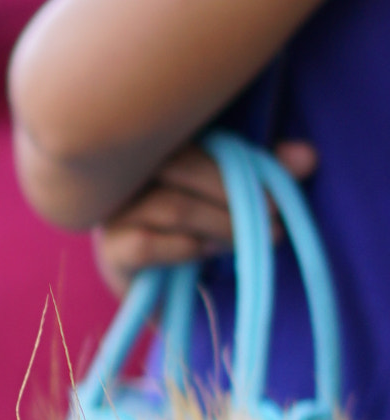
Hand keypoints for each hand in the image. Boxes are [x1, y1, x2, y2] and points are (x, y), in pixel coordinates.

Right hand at [92, 137, 316, 293]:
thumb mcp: (234, 194)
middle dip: (235, 189)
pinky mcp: (112, 251)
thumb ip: (262, 173)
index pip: (194, 130)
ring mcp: (115, 210)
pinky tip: (206, 253)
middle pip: (179, 162)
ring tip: (252, 239)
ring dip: (221, 224)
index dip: (243, 149)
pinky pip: (145, 244)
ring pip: (172, 207)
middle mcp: (127, 170)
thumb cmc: (203, 226)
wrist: (171, 289)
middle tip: (276, 213)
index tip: (295, 168)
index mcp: (156, 143)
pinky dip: (184, 249)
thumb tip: (307, 157)